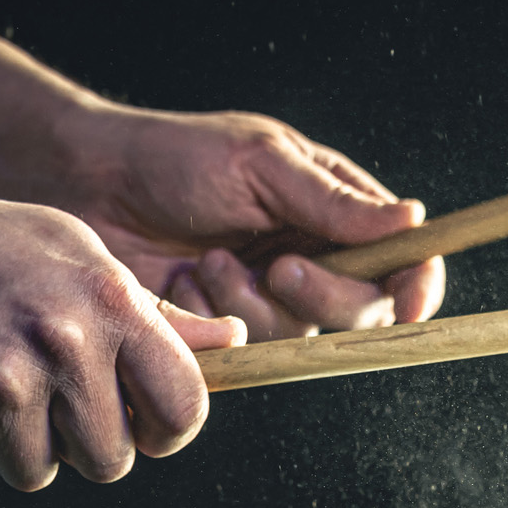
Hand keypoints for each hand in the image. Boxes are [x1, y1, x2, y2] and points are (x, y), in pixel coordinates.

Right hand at [0, 179, 246, 489]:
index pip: (184, 404)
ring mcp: (3, 382)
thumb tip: (233, 342)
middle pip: (111, 459)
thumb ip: (154, 314)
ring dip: (14, 447)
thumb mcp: (80, 256)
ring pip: (37, 472)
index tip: (144, 425)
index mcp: (110, 305)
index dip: (168, 430)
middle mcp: (64, 344)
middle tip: (48, 406)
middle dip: (82, 446)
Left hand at [51, 105, 444, 340]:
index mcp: (336, 212)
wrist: (88, 188)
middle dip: (322, 295)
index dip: (418, 286)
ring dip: (253, 302)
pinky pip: (248, 350)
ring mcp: (273, 299)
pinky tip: (184, 285)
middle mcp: (316, 260)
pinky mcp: (230, 331)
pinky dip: (215, 319)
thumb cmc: (173, 158)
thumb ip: (335, 201)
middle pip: (364, 311)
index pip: (405, 260)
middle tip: (277, 266)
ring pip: (302, 335)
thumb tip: (413, 219)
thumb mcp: (261, 163)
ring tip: (206, 260)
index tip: (410, 306)